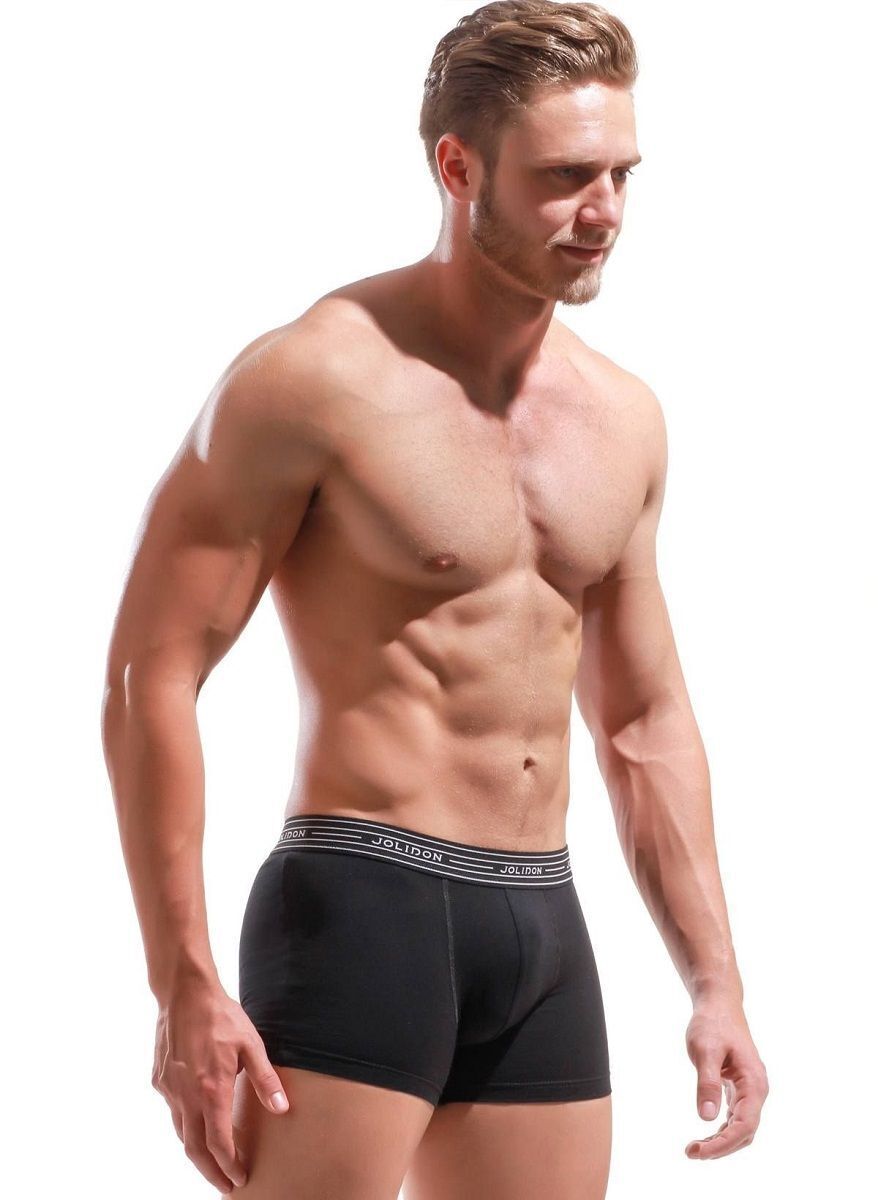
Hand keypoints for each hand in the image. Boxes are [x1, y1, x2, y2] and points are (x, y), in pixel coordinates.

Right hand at [151, 981, 290, 1192]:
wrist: (184, 993)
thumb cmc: (221, 1016)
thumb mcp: (251, 1044)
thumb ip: (266, 1079)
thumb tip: (282, 1108)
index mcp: (211, 1089)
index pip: (218, 1142)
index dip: (229, 1165)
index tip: (239, 1177)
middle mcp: (186, 1095)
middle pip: (195, 1149)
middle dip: (211, 1172)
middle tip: (226, 1185)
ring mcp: (169, 1089)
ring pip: (181, 1133)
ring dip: (197, 1152)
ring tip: (213, 1163)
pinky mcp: (160, 1080)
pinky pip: (173, 1112)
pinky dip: (186, 1126)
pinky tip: (197, 1124)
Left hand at [683, 996, 768, 1159]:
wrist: (718, 1003)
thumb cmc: (712, 1023)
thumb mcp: (705, 1050)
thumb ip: (707, 1083)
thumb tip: (706, 1118)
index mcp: (754, 1082)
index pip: (745, 1125)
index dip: (723, 1143)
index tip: (699, 1151)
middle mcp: (756, 1090)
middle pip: (745, 1132)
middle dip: (721, 1147)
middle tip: (691, 1153)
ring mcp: (749, 1090)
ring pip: (741, 1127)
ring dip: (721, 1142)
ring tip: (694, 1149)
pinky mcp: (739, 1088)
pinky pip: (736, 1117)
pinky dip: (722, 1130)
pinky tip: (705, 1136)